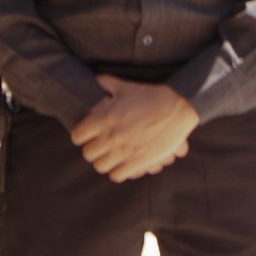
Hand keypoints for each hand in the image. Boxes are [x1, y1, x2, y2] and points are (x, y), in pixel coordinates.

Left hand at [69, 75, 198, 182]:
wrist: (177, 108)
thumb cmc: (151, 95)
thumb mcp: (127, 87)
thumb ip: (109, 84)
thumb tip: (98, 79)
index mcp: (106, 118)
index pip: (78, 135)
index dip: (80, 136)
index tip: (86, 135)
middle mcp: (112, 137)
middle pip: (88, 154)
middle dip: (92, 150)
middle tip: (99, 146)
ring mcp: (125, 151)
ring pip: (101, 167)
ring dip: (104, 162)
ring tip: (110, 156)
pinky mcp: (138, 162)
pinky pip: (117, 175)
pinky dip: (118, 171)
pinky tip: (122, 164)